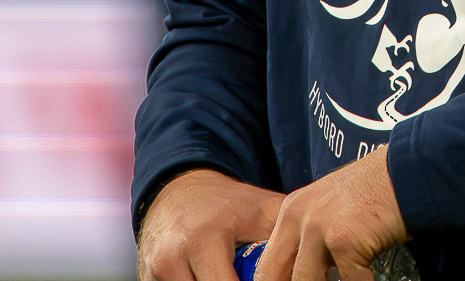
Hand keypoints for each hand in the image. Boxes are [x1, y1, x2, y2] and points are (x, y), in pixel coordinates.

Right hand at [137, 168, 284, 280]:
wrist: (174, 192)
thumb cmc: (225, 204)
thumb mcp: (260, 208)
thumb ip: (286, 232)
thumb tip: (310, 253)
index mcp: (203, 241)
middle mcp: (172, 259)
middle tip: (248, 278)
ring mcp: (154, 273)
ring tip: (232, 274)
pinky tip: (210, 277)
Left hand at [256, 146, 406, 280]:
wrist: (406, 171)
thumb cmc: (375, 192)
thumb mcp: (328, 207)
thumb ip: (309, 238)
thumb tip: (301, 274)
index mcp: (291, 211)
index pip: (266, 264)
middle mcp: (299, 217)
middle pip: (274, 274)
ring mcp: (319, 227)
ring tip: (344, 279)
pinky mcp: (343, 240)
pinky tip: (368, 279)